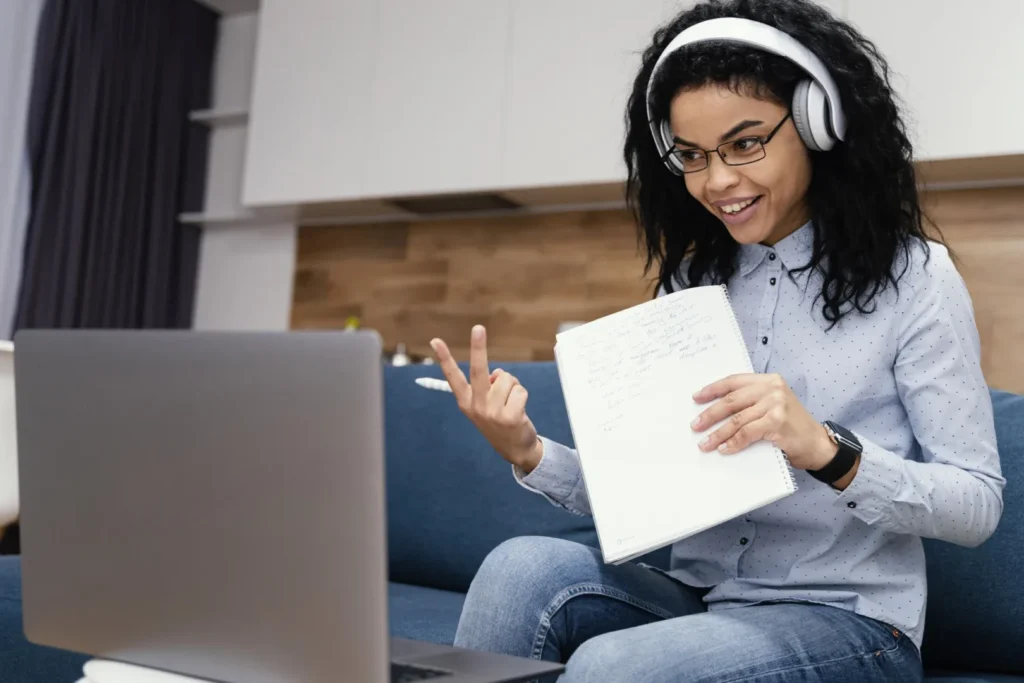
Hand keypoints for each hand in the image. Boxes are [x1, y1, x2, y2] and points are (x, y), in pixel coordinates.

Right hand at [430, 325, 543, 472]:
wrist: (515, 449)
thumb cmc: (500, 420)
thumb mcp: (486, 405)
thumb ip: (488, 386)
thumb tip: (498, 374)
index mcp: (466, 402)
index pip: (453, 376)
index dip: (444, 358)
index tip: (435, 341)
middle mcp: (476, 406)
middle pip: (478, 370)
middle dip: (478, 347)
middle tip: (478, 327)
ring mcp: (492, 412)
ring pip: (506, 379)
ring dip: (513, 386)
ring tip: (511, 402)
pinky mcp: (509, 417)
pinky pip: (520, 390)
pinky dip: (522, 395)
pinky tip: (520, 410)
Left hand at [690, 373, 837, 471]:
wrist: (818, 444)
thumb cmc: (791, 426)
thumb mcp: (772, 406)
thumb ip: (751, 402)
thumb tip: (715, 412)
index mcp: (768, 380)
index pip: (733, 381)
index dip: (712, 389)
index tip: (696, 398)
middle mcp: (772, 389)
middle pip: (732, 401)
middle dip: (710, 414)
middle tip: (695, 425)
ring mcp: (776, 405)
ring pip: (737, 419)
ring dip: (718, 433)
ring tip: (705, 443)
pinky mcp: (777, 422)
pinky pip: (747, 433)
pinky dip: (733, 442)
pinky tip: (724, 449)